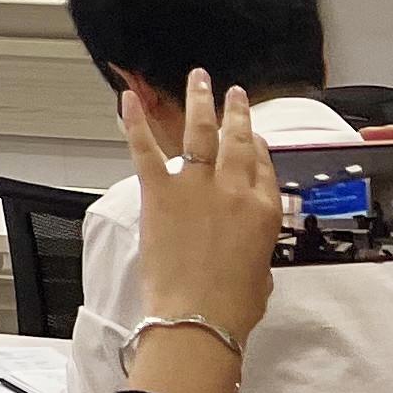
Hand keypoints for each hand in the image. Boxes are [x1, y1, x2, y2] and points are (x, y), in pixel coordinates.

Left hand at [121, 68, 279, 338]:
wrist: (199, 315)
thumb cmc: (233, 304)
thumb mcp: (261, 270)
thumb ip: (254, 244)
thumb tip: (241, 240)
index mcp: (264, 210)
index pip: (263, 164)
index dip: (256, 144)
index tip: (252, 132)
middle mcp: (235, 189)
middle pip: (238, 139)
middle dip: (235, 111)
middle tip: (232, 92)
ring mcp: (196, 186)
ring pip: (199, 132)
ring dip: (199, 101)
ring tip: (199, 78)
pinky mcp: (159, 190)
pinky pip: (144, 147)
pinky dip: (133, 120)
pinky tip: (127, 97)